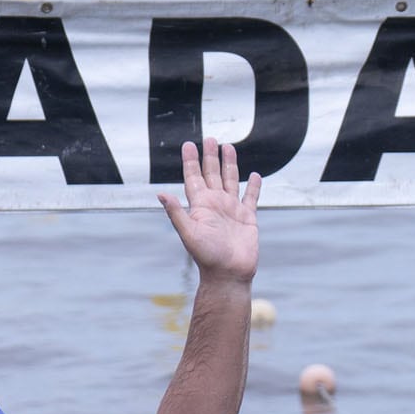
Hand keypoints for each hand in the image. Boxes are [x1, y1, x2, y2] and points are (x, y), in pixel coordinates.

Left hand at [158, 137, 260, 283]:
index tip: (188, 144)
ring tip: (228, 147)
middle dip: (210, 156)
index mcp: (200, 206)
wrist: (228, 275)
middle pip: (212, 174)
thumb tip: (160, 194)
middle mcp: (215, 205)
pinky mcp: (247, 218)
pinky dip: (253, 186)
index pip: (193, 178)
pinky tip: (254, 176)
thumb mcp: (189, 233)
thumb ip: (176, 213)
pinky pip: (251, 198)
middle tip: (209, 138)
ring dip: (229, 164)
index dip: (190, 161)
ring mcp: (231, 210)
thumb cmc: (207, 257)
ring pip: (230, 181)